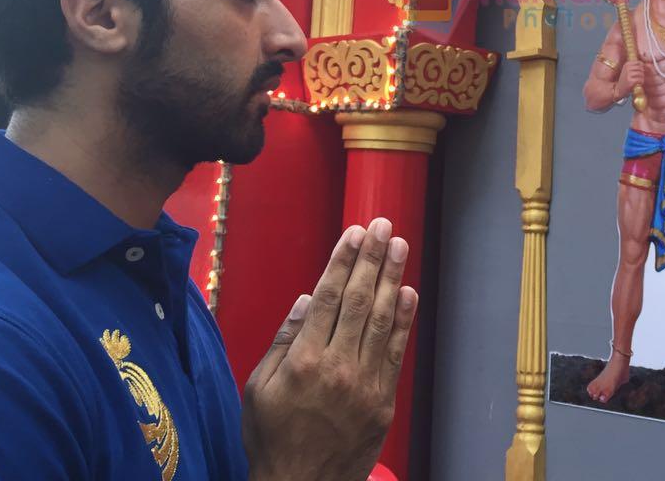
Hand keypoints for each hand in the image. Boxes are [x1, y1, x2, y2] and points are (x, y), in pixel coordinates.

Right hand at [242, 218, 418, 480]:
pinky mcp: (383, 402)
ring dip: (392, 279)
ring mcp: (365, 385)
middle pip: (358, 301)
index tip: (354, 232)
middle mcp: (338, 367)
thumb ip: (284, 342)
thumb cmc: (271, 439)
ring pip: (381, 321)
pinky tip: (407, 294)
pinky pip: (396, 353)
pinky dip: (403, 321)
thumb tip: (308, 300)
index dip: (342, 261)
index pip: (328, 297)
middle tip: (382, 226)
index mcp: (304, 361)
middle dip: (371, 259)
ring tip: (398, 246)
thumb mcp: (258, 390)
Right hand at [612, 61, 644, 100]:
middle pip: (641, 68)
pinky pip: (640, 80)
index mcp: (626, 64)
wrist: (619, 89)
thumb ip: (635, 66)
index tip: (640, 72)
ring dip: (642, 78)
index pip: (639, 62)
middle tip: (640, 77)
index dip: (642, 67)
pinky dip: (641, 82)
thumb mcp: (628, 71)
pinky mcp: (630, 81)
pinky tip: (639, 83)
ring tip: (639, 81)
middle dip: (642, 73)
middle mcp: (627, 68)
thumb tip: (645, 64)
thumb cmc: (625, 80)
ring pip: (641, 74)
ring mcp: (628, 74)